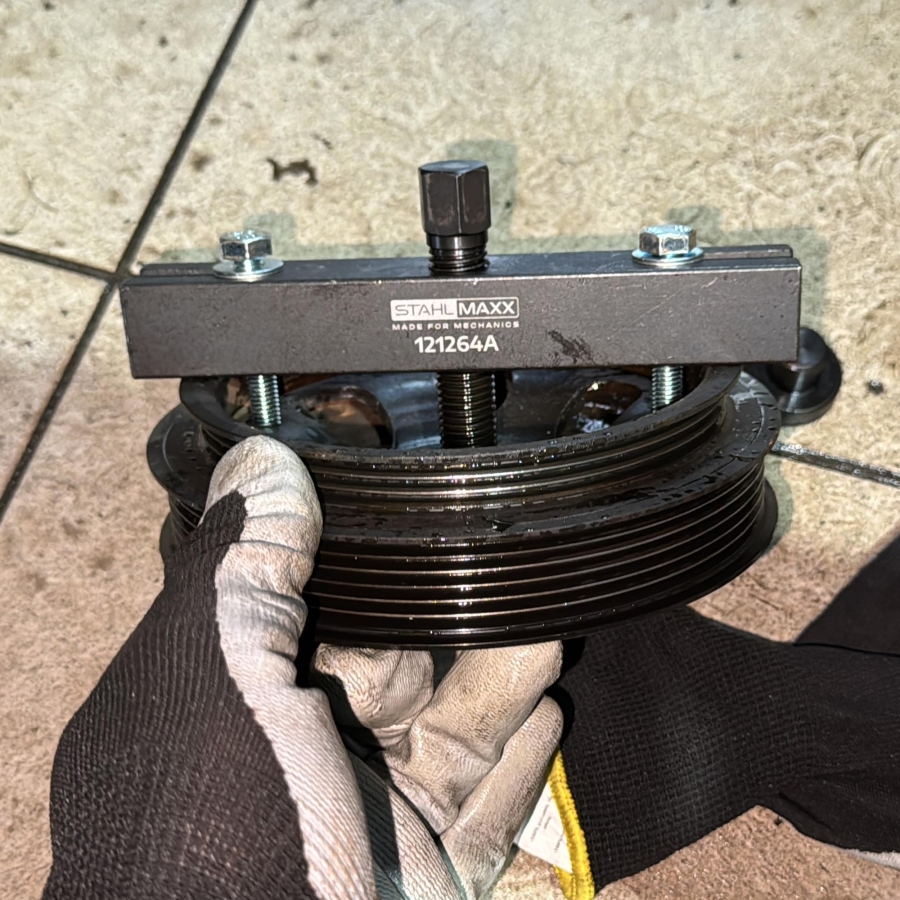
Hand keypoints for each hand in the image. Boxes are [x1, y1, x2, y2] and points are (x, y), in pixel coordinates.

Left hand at [44, 436, 561, 899]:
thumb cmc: (209, 837)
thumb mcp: (212, 676)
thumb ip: (243, 568)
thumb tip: (260, 459)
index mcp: (235, 701)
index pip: (313, 611)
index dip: (368, 570)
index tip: (417, 518)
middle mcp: (300, 754)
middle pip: (400, 666)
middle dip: (455, 618)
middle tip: (508, 564)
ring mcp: (367, 814)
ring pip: (454, 726)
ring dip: (504, 673)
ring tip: (549, 622)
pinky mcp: (424, 867)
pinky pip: (485, 800)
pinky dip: (519, 757)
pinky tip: (548, 708)